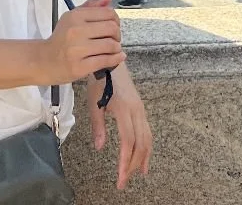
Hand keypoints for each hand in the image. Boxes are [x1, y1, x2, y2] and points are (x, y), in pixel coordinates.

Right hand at [44, 0, 123, 82]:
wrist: (43, 61)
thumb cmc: (60, 39)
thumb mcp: (72, 18)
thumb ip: (91, 7)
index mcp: (76, 16)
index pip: (107, 13)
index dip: (116, 20)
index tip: (114, 26)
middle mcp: (76, 30)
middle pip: (111, 28)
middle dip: (118, 34)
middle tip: (115, 39)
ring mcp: (77, 49)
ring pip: (110, 45)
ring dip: (117, 48)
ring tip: (114, 49)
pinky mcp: (79, 67)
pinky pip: (105, 61)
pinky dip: (116, 59)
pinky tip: (118, 58)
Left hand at [89, 63, 151, 189]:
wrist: (111, 62)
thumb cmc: (99, 81)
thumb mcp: (94, 103)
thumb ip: (98, 126)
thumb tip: (99, 148)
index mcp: (124, 109)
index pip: (128, 141)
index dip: (125, 162)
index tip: (120, 178)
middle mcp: (137, 110)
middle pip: (140, 143)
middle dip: (134, 165)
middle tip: (124, 181)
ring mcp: (141, 109)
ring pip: (147, 138)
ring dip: (143, 157)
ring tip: (139, 173)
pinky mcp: (141, 108)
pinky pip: (147, 131)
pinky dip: (146, 146)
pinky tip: (143, 156)